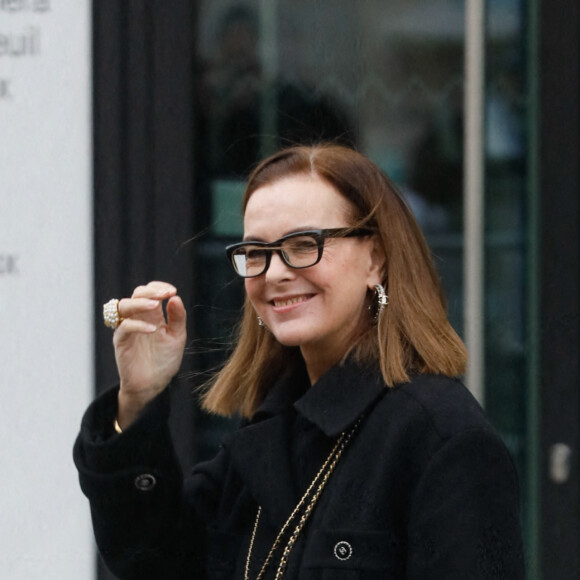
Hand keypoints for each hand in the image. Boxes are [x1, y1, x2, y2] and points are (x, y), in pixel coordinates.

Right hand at [113, 281, 186, 427]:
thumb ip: (177, 318)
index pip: (150, 292)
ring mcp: (128, 328)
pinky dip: (137, 325)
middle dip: (150, 291)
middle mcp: (138, 317)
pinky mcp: (121, 341)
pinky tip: (153, 329)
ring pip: (124, 306)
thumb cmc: (165, 359)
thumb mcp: (177, 336)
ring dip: (140, 302)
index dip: (159, 287)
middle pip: (136, 294)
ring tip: (156, 305)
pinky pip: (124, 327)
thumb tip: (176, 298)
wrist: (154, 384)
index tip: (172, 291)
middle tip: (165, 293)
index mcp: (152, 314)